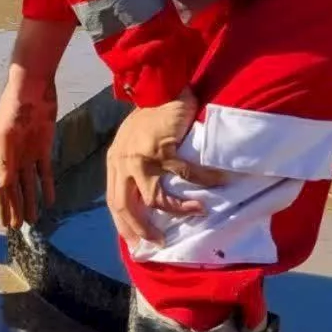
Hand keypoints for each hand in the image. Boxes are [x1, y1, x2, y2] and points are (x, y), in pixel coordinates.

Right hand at [0, 70, 57, 228]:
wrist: (33, 85)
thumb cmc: (15, 107)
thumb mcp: (6, 134)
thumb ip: (4, 160)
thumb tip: (1, 186)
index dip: (2, 204)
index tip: (4, 223)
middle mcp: (12, 154)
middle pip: (13, 186)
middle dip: (15, 206)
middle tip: (19, 227)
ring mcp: (28, 151)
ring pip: (28, 182)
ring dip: (30, 199)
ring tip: (33, 219)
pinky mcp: (44, 145)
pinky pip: (45, 170)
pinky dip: (47, 185)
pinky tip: (50, 200)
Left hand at [106, 87, 224, 245]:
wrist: (159, 87)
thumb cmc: (149, 118)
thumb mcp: (132, 144)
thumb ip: (134, 168)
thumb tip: (147, 199)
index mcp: (115, 161)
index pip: (113, 199)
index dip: (123, 224)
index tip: (135, 243)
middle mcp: (123, 161)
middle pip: (125, 205)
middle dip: (141, 229)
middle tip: (159, 242)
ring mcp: (142, 157)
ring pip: (156, 198)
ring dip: (179, 210)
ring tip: (198, 211)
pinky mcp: (163, 149)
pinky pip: (186, 175)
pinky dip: (204, 182)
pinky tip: (217, 183)